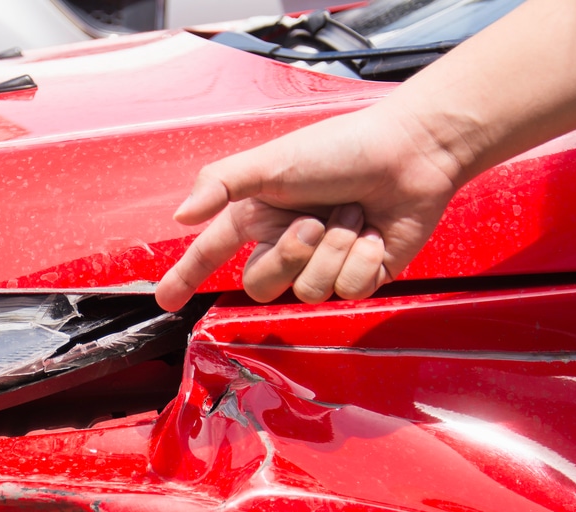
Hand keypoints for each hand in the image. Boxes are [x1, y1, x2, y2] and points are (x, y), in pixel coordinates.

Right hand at [155, 105, 459, 310]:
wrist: (410, 153)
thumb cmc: (342, 149)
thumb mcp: (272, 161)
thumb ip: (220, 184)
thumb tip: (181, 215)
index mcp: (259, 216)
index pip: (211, 252)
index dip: (186, 277)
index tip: (165, 299)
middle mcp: (287, 243)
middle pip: (261, 285)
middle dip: (290, 254)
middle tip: (313, 221)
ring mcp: (324, 262)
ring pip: (310, 290)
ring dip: (336, 249)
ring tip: (352, 215)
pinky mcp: (360, 276)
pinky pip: (348, 291)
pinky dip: (363, 259)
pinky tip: (374, 232)